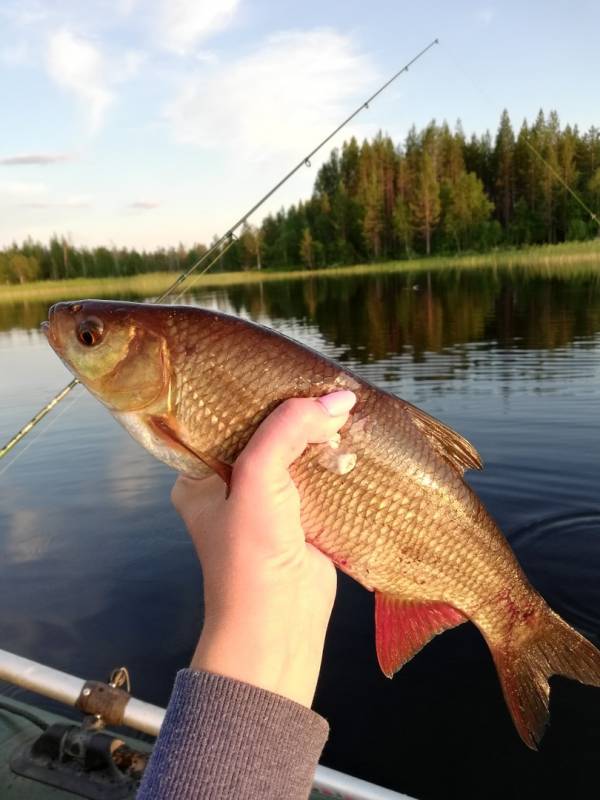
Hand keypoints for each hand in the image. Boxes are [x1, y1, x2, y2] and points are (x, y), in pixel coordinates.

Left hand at [171, 390, 356, 707]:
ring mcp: (268, 505)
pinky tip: (355, 441)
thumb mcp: (258, 480)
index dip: (259, 395)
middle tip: (326, 385)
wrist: (277, 630)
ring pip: (297, 456)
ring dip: (321, 438)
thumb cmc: (249, 557)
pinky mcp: (302, 520)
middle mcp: (231, 488)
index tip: (290, 369)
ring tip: (346, 407)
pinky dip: (337, 464)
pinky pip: (319, 481)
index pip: (227, 420)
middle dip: (297, 414)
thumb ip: (289, 431)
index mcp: (201, 476)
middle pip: (267, 435)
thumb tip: (338, 399)